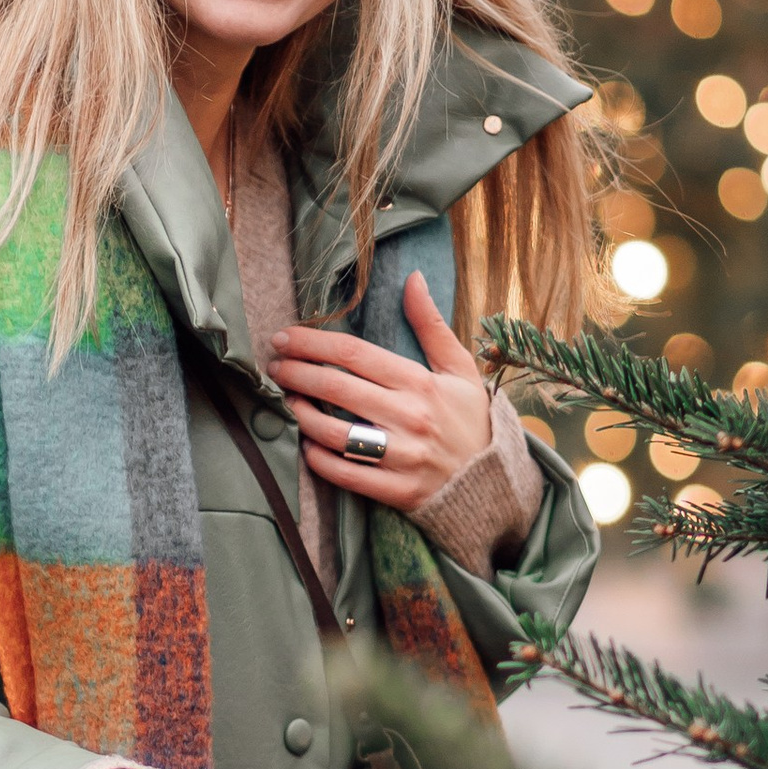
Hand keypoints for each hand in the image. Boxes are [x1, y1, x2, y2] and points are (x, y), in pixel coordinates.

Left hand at [272, 273, 492, 512]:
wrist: (493, 482)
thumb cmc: (470, 419)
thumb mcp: (459, 368)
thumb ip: (430, 324)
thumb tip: (412, 278)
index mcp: (421, 383)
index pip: (354, 355)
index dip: (312, 343)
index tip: (285, 338)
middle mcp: (410, 417)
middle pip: (337, 388)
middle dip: (296, 373)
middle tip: (274, 366)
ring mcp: (402, 456)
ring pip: (334, 433)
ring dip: (301, 414)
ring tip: (287, 401)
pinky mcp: (397, 490)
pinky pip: (345, 473)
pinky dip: (318, 458)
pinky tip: (306, 443)